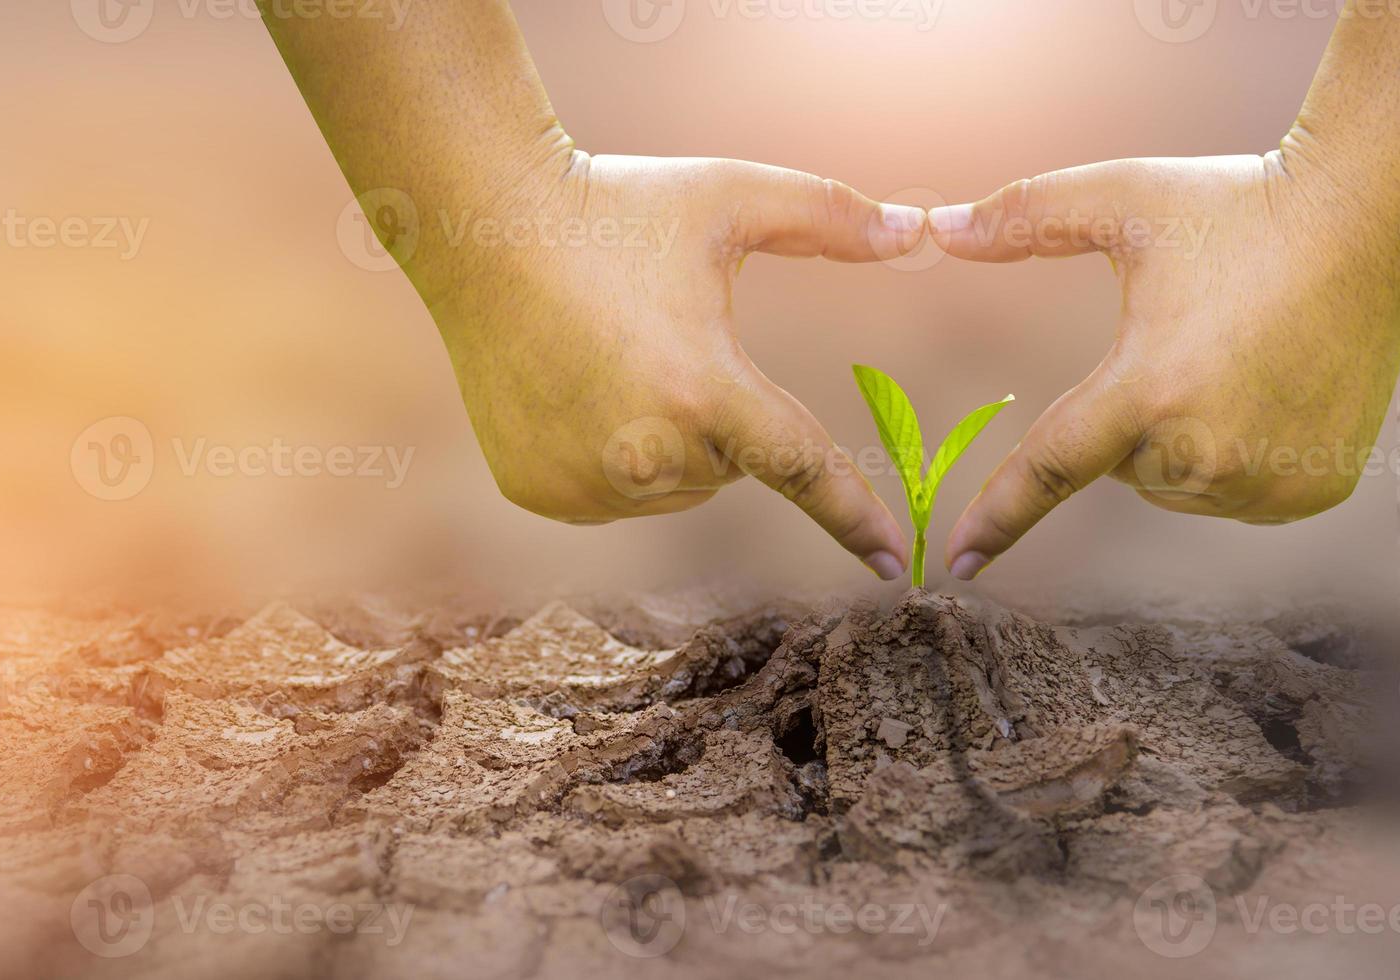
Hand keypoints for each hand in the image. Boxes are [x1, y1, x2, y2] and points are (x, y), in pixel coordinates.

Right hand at [411, 153, 923, 578]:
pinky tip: (572, 388)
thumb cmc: (616, 206)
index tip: (894, 565)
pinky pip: (609, 493)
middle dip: (717, 415)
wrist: (480, 225)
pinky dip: (607, 455)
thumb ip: (830, 217)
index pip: (802, 470)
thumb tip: (919, 230)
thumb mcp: (729, 198)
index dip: (854, 517)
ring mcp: (583, 484)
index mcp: (703, 390)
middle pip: (727, 467)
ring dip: (664, 441)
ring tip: (609, 359)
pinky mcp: (538, 492)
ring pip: (669, 486)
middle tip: (660, 340)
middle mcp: (642, 457)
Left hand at [930, 150, 1399, 579]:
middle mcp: (1207, 449)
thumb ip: (1022, 218)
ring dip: (1183, 439)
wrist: (1372, 221)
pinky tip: (1269, 392)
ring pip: (1175, 484)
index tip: (958, 562)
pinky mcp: (1309, 493)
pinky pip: (1233, 494)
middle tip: (1191, 342)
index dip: (998, 517)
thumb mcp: (1122, 198)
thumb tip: (936, 230)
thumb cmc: (1236, 206)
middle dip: (1132, 415)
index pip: (1049, 470)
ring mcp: (1264, 479)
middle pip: (1120, 464)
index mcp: (1149, 387)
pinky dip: (1235, 457)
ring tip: (1238, 361)